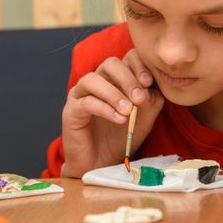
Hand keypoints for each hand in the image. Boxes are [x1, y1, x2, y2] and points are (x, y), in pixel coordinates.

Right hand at [61, 49, 164, 177]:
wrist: (102, 164)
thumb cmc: (121, 137)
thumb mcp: (144, 118)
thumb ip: (151, 101)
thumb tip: (151, 89)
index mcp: (116, 79)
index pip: (126, 58)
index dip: (138, 65)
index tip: (148, 82)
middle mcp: (98, 82)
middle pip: (110, 64)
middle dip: (127, 78)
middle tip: (139, 98)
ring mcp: (81, 94)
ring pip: (93, 79)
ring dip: (113, 93)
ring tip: (128, 110)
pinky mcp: (71, 111)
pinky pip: (86, 102)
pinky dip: (105, 109)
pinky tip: (120, 120)